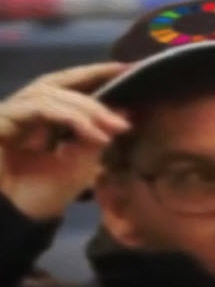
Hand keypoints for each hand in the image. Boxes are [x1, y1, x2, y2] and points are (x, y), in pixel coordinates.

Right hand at [0, 63, 130, 219]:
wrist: (17, 219)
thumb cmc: (45, 192)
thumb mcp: (82, 162)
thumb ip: (98, 135)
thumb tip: (125, 110)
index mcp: (42, 113)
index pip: (69, 84)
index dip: (97, 73)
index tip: (130, 67)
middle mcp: (23, 108)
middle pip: (59, 81)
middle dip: (95, 79)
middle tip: (126, 77)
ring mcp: (8, 113)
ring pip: (50, 94)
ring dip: (87, 108)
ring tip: (115, 125)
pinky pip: (37, 109)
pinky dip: (69, 117)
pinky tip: (93, 133)